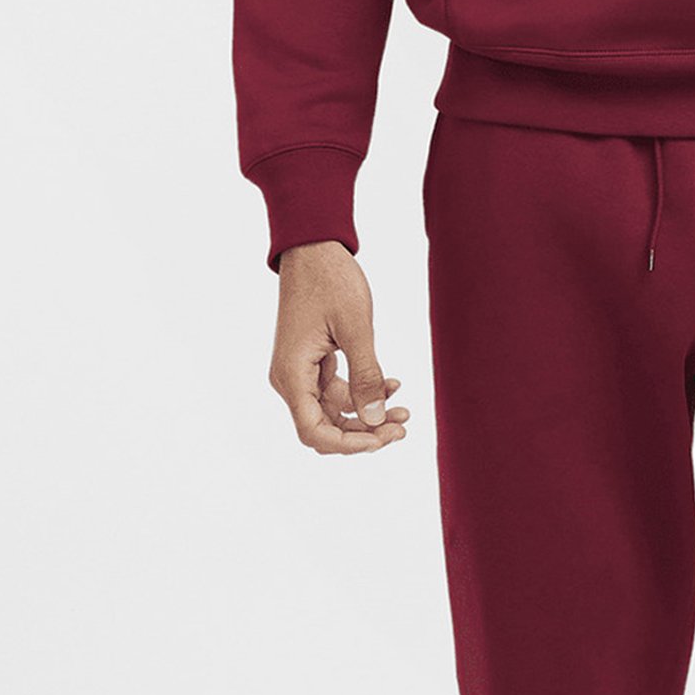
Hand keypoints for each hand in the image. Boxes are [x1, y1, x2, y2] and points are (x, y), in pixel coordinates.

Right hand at [269, 240, 410, 454]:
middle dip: (365, 433)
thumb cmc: (331, 281)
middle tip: (403, 426)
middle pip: (325, 427)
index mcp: (292, 374)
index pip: (314, 431)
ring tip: (404, 409)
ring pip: (334, 413)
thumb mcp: (356, 329)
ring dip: (368, 415)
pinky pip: (337, 392)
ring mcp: (300, 373)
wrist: (313, 250)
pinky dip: (362, 393)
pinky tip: (392, 383)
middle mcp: (291, 380)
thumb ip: (365, 376)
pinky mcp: (312, 364)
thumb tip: (376, 420)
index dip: (349, 444)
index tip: (382, 438)